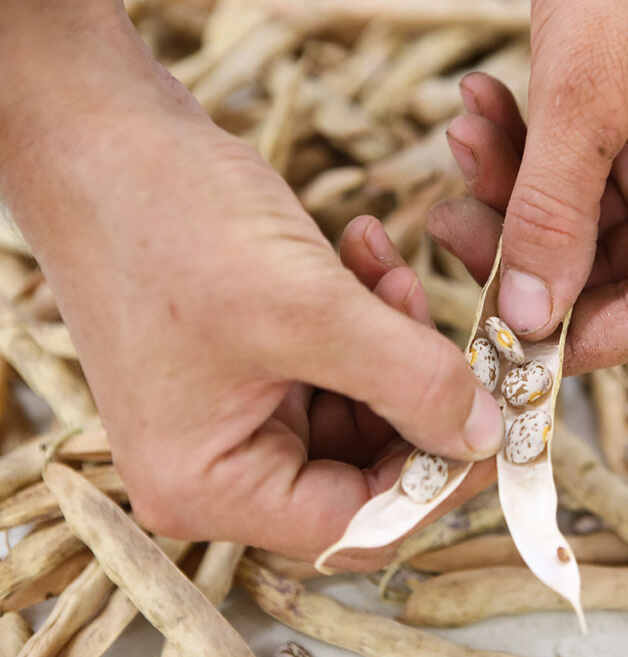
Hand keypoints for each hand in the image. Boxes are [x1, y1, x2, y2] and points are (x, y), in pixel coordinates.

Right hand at [0, 0, 501, 569]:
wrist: (101, 133)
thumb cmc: (167, 219)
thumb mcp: (307, 309)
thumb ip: (410, 380)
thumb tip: (487, 434)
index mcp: (212, 483)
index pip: (356, 523)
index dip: (437, 477)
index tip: (497, 421)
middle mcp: (222, 461)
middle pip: (367, 464)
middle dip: (418, 389)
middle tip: (448, 328)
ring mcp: (236, 408)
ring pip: (363, 404)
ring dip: (396, 337)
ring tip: (390, 270)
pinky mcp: (251, 358)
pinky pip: (339, 358)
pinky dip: (366, 312)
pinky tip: (364, 253)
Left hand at [429, 0, 627, 373]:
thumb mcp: (582, 87)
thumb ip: (552, 212)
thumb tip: (527, 319)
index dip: (569, 339)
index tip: (487, 335)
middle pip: (614, 277)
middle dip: (521, 250)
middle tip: (449, 214)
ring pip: (588, 232)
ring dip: (514, 193)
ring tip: (464, 131)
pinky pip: (586, 182)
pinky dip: (530, 158)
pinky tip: (486, 111)